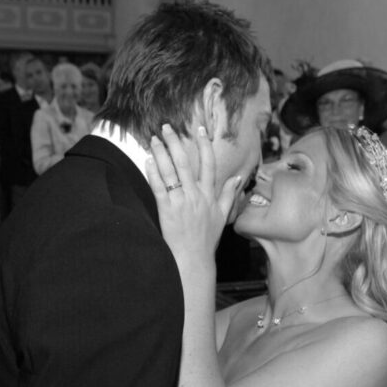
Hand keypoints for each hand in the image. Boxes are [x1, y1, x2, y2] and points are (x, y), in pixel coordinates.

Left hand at [146, 124, 240, 264]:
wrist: (194, 259)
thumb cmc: (206, 240)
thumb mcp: (223, 216)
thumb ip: (229, 195)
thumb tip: (238, 178)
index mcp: (209, 195)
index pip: (208, 164)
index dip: (204, 145)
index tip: (199, 129)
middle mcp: (196, 195)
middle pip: (186, 162)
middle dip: (175, 142)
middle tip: (166, 127)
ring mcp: (181, 202)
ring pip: (171, 172)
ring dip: (161, 153)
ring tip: (154, 139)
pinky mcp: (168, 211)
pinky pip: (159, 187)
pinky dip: (154, 172)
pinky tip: (148, 160)